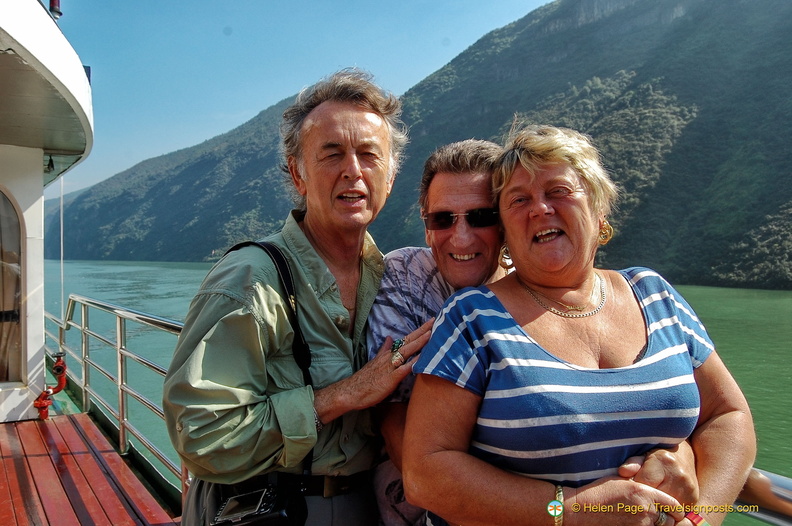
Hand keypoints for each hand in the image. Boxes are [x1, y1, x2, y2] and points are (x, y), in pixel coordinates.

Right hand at [313, 319, 432, 422]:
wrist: (351, 391)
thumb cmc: (365, 379)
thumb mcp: (375, 361)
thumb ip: (384, 349)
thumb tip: (390, 338)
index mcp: (388, 353)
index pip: (406, 339)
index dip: (419, 331)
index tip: (430, 322)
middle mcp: (390, 357)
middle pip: (408, 342)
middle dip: (422, 332)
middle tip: (434, 321)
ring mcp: (390, 367)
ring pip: (406, 352)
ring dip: (419, 343)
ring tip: (431, 335)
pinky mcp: (390, 379)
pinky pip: (403, 370)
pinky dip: (412, 364)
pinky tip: (421, 360)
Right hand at [569, 477, 684, 525]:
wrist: (580, 509)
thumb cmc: (599, 492)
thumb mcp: (622, 481)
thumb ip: (643, 486)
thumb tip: (656, 490)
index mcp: (645, 493)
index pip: (675, 506)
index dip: (674, 509)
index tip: (670, 510)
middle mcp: (646, 510)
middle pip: (671, 521)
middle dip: (666, 520)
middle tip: (657, 518)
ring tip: (642, 521)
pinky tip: (633, 524)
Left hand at [618, 442, 698, 503]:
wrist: (683, 459)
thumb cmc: (657, 458)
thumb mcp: (643, 456)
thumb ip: (632, 463)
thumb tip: (623, 472)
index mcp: (664, 461)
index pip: (643, 483)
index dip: (634, 488)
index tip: (631, 488)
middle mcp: (679, 476)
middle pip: (654, 498)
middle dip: (645, 499)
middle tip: (639, 497)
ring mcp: (688, 489)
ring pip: (665, 508)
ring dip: (656, 507)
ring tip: (649, 502)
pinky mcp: (693, 500)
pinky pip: (675, 513)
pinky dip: (666, 511)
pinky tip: (660, 506)